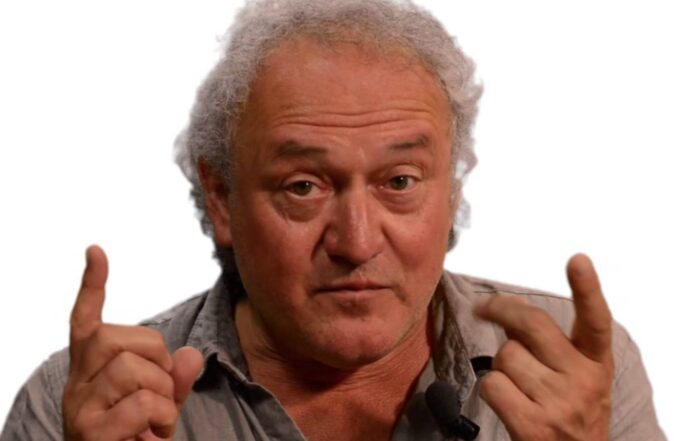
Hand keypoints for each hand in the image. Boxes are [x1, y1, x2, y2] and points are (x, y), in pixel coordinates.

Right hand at [62, 245, 203, 440]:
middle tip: (161, 393)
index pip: (85, 322)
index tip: (96, 251)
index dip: (92, 286)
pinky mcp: (90, 433)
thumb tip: (190, 356)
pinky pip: (143, 403)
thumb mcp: (161, 407)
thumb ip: (174, 380)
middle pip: (118, 339)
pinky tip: (155, 435)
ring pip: (132, 370)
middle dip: (156, 358)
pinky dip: (163, 417)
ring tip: (158, 420)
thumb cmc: (138, 438)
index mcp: (90, 373)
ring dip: (163, 394)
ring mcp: (79, 410)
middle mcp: (77, 386)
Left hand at [476, 254, 613, 440]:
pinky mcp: (533, 424)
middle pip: (532, 324)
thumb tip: (506, 311)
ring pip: (505, 355)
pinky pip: (491, 384)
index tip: (578, 260)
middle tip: (484, 307)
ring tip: (520, 387)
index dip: (588, 289)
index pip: (596, 321)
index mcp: (596, 363)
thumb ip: (550, 344)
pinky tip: (509, 404)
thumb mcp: (575, 376)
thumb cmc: (568, 411)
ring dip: (501, 365)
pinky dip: (491, 390)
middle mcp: (583, 380)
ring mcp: (559, 403)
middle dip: (501, 309)